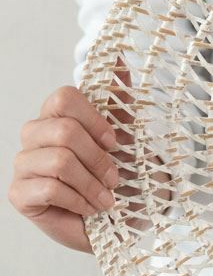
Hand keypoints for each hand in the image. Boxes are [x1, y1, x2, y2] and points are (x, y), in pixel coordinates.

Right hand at [8, 59, 172, 252]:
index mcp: (59, 117)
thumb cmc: (122, 176)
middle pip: (63, 130)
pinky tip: (89, 209)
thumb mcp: (129, 135)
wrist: (124, 218)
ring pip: (58, 161)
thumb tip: (118, 58)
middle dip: (98, 158)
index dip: (94, 119)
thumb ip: (120, 99)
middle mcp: (36, 136)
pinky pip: (49, 188)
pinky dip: (79, 201)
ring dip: (92, 184)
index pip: (64, 97)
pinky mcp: (20, 194)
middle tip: (115, 178)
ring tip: (106, 198)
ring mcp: (24, 165)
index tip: (116, 142)